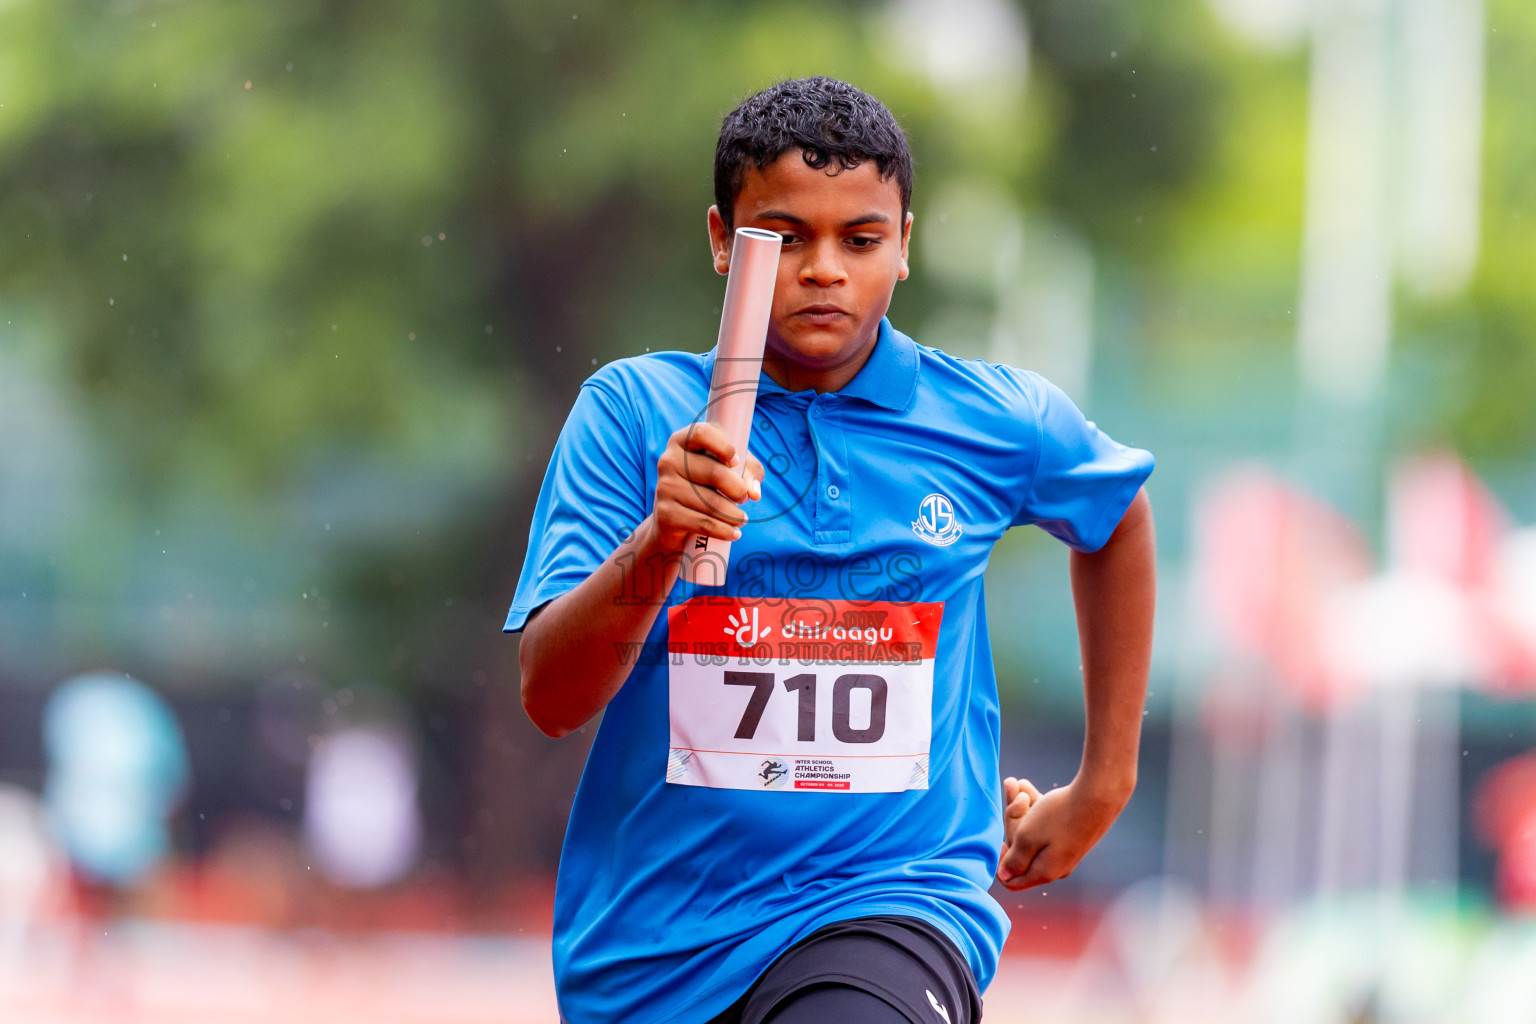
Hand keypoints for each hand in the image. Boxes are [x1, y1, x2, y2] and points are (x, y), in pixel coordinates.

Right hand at [652, 421, 765, 552]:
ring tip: (741, 519)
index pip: (702, 433)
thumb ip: (749, 471)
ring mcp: (664, 487)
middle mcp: (669, 460)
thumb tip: (754, 492)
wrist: (674, 520)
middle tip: (744, 498)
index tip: (736, 461)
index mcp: (683, 441)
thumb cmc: (707, 486)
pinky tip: (734, 533)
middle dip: (738, 489)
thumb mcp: (731, 470)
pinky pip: (703, 523)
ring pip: (711, 502)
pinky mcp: (665, 513)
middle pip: (715, 472)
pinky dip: (724, 530)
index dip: (723, 446)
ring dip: (734, 515)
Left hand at [995, 776, 1128, 889]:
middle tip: (1012, 798)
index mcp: (1043, 873)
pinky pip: (1046, 825)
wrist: (1099, 796)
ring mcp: (1066, 851)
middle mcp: (1056, 867)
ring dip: (1021, 809)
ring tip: (1016, 784)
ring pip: (1033, 832)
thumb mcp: (1028, 836)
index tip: (999, 840)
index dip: (1000, 863)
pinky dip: (1035, 807)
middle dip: (1011, 823)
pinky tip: (1027, 787)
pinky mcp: (1073, 835)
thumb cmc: (1059, 816)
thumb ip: (1014, 859)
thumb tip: (1005, 875)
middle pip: (1022, 853)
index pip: (1012, 881)